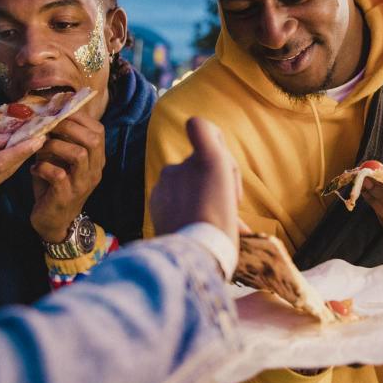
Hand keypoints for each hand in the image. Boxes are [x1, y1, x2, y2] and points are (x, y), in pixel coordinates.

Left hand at [28, 113, 105, 241]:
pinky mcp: (66, 197)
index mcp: (96, 159)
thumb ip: (58, 140)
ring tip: (40, 148)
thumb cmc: (54, 186)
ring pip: (79, 155)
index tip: (58, 111)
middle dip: (67, 127)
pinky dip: (42, 167)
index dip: (79, 117)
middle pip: (93, 139)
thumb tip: (44, 114)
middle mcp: (94, 171)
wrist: (54, 222)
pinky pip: (58, 175)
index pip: (98, 130)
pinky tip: (34, 169)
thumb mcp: (60, 160)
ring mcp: (82, 184)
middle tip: (47, 126)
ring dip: (55, 146)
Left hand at [150, 117, 240, 239]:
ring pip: (187, 183)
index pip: (199, 126)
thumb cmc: (219, 226)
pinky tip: (194, 226)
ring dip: (200, 198)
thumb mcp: (227, 188)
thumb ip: (215, 162)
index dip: (210, 136)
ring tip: (213, 223)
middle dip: (213, 183)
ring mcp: (164, 182)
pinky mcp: (154, 200)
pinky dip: (183, 208)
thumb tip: (211, 157)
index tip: (220, 160)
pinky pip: (172, 196)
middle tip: (228, 209)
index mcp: (207, 159)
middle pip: (199, 163)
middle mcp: (181, 164)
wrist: (192, 256)